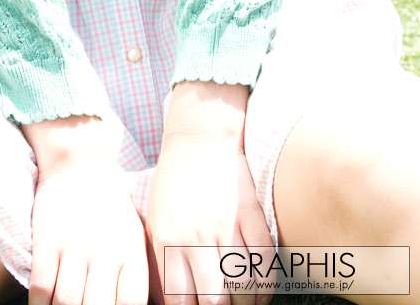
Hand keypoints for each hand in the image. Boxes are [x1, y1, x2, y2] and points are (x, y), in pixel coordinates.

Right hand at [28, 156, 149, 304]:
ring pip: (67, 302)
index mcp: (131, 254)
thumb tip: (137, 304)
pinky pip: (41, 286)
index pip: (131, 304)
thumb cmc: (110, 209)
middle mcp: (105, 251)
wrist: (79, 163)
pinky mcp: (46, 240)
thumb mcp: (134, 237)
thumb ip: (134, 276)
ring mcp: (74, 245)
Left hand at [145, 133, 278, 304]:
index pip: (179, 297)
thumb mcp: (157, 217)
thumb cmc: (173, 181)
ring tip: (242, 304)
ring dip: (245, 304)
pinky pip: (265, 264)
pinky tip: (260, 294)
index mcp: (167, 238)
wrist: (199, 136)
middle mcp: (195, 236)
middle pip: (214, 300)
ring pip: (242, 287)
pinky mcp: (250, 215)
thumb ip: (164, 258)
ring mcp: (226, 226)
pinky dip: (266, 287)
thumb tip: (172, 300)